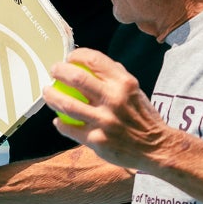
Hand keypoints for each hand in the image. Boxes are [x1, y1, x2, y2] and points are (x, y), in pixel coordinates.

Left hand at [44, 47, 172, 172]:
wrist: (155, 148)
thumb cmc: (142, 117)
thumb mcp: (135, 91)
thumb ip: (115, 76)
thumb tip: (91, 63)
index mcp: (124, 83)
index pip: (94, 60)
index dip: (76, 55)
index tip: (69, 58)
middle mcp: (114, 99)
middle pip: (76, 78)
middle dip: (58, 71)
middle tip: (53, 71)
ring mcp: (104, 121)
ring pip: (67, 104)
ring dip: (51, 96)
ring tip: (47, 93)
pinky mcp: (97, 140)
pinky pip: (70, 128)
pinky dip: (60, 123)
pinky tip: (58, 120)